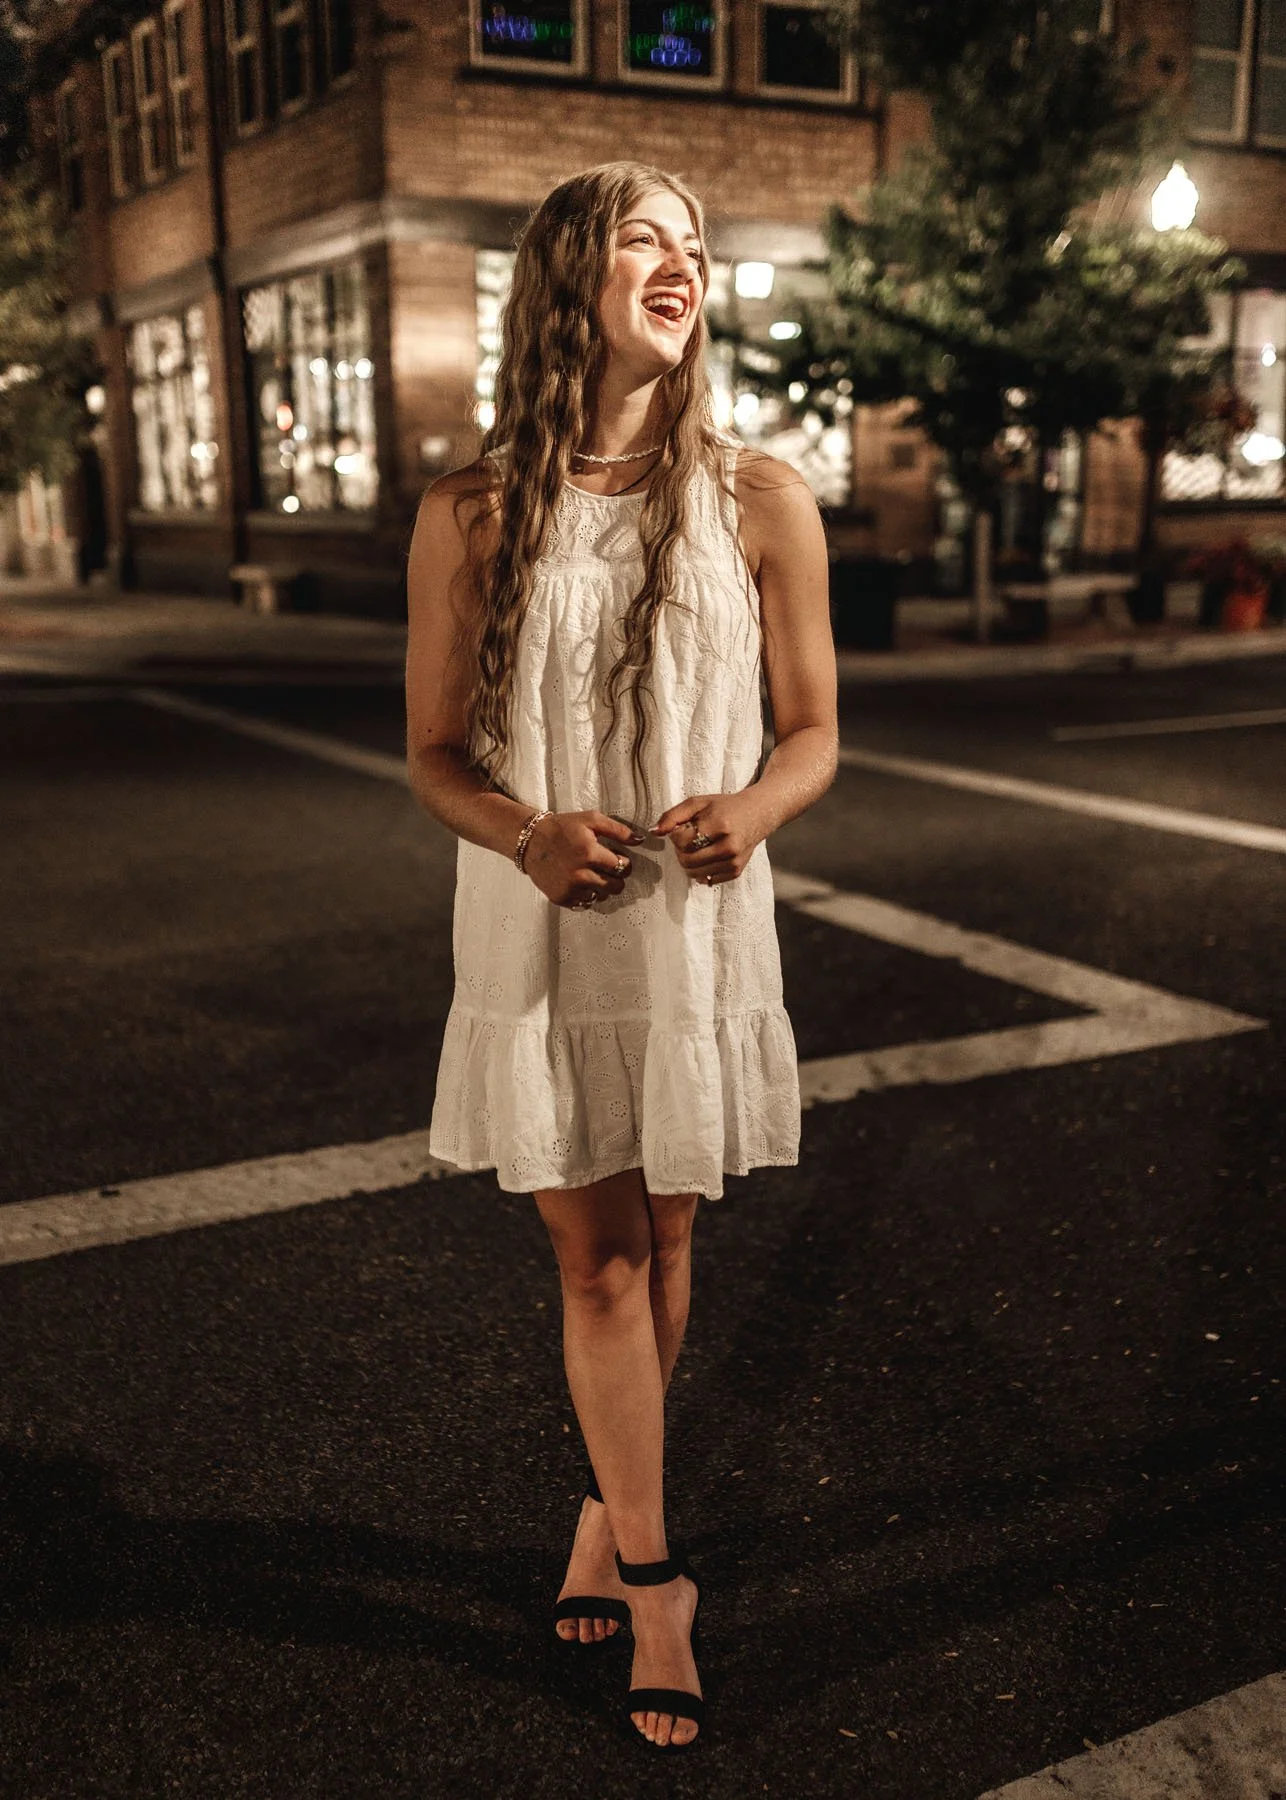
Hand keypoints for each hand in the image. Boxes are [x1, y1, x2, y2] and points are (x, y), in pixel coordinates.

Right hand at [520, 809, 642, 908]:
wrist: (530, 841)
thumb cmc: (562, 828)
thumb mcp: (591, 820)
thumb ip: (618, 830)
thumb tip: (641, 840)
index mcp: (590, 854)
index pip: (623, 867)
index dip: (622, 862)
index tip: (615, 858)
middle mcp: (581, 875)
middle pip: (616, 887)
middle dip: (616, 877)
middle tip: (605, 867)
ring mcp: (570, 889)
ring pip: (602, 896)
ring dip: (601, 886)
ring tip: (590, 873)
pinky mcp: (561, 898)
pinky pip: (586, 903)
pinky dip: (587, 894)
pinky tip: (579, 881)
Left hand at [651, 791, 767, 885]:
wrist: (757, 815)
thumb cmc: (724, 807)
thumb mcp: (698, 803)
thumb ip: (672, 816)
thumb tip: (653, 832)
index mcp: (719, 825)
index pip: (682, 841)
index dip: (676, 834)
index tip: (684, 827)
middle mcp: (729, 846)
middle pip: (686, 860)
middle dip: (680, 850)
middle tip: (689, 838)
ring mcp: (733, 861)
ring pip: (694, 873)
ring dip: (688, 861)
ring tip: (697, 847)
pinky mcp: (736, 872)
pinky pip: (706, 880)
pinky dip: (701, 870)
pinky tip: (708, 855)